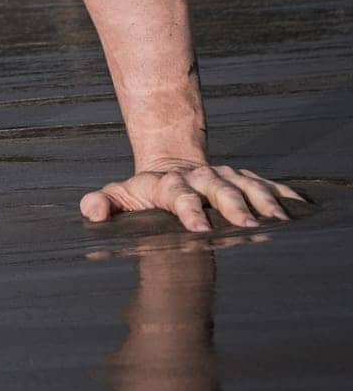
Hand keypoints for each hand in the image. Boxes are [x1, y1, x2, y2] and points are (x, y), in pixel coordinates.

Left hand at [80, 161, 307, 233]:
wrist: (171, 161)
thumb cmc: (145, 190)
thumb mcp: (120, 193)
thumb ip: (103, 203)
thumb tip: (91, 212)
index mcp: (171, 184)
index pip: (180, 196)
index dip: (188, 211)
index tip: (198, 228)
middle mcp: (202, 178)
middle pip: (220, 189)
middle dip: (234, 206)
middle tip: (248, 226)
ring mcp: (226, 176)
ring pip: (248, 185)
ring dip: (263, 202)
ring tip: (278, 221)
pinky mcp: (244, 179)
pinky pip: (269, 185)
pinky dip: (284, 195)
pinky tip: (299, 208)